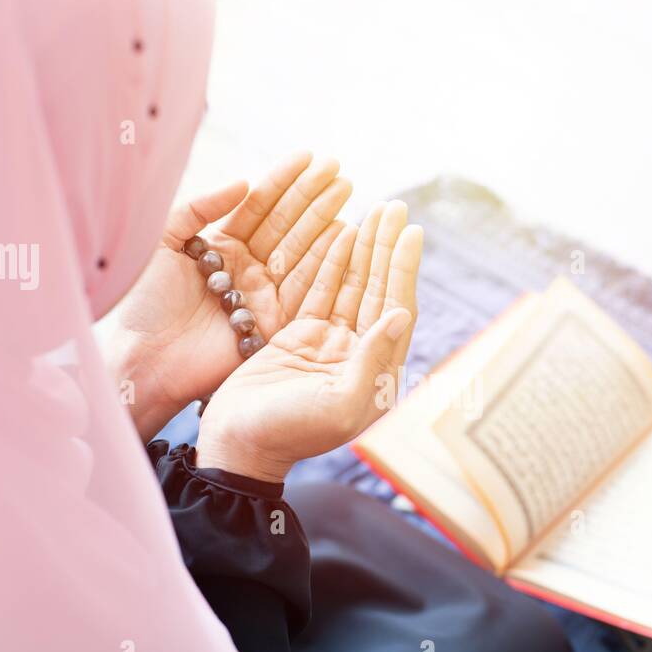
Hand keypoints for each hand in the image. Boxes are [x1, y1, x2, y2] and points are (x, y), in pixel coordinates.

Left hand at [96, 152, 353, 439]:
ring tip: (347, 191)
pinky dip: (326, 262)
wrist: (143, 357)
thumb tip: (243, 182)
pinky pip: (305, 288)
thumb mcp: (162, 242)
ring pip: (301, 251)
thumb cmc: (143, 302)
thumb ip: (198, 208)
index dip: (283, 180)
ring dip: (326, 221)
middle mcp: (247, 269)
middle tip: (339, 169)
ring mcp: (263, 296)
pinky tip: (344, 234)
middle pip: (286, 225)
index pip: (259, 207)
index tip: (309, 156)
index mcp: (221, 247)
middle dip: (313, 196)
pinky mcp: (274, 323)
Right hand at [196, 201, 421, 482]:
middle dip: (386, 247)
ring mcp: (329, 344)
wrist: (239, 445)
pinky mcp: (299, 337)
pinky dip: (330, 262)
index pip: (396, 309)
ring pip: (351, 286)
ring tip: (375, 208)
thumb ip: (371, 361)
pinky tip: (340, 232)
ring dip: (364, 249)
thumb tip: (401, 315)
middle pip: (377, 290)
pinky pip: (319, 291)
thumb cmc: (289, 434)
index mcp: (377, 374)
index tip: (411, 231)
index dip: (403, 269)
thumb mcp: (339, 404)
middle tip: (395, 206)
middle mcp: (358, 355)